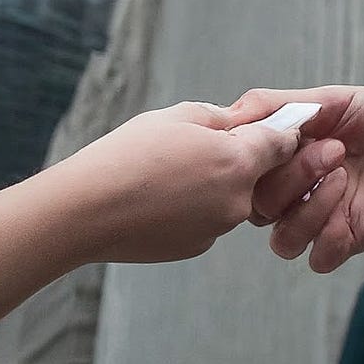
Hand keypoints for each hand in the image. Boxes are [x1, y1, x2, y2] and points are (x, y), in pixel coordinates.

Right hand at [57, 101, 327, 264]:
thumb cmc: (126, 156)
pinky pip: (207, 218)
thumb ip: (220, 118)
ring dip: (213, 182)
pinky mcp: (194, 247)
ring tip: (168, 170)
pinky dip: (193, 206)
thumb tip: (240, 123)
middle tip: (201, 144)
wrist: (81, 213)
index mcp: (239, 162)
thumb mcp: (178, 117)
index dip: (278, 129)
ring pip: (229, 196)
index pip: (282, 142)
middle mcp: (236, 200)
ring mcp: (216, 229)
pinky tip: (159, 196)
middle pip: (256, 172)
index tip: (272, 123)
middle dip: (239, 157)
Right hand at [232, 86, 363, 272]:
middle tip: (332, 149)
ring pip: (282, 240)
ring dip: (307, 207)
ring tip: (341, 172)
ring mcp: (318, 219)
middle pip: (259, 208)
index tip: (284, 136)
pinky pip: (317, 257)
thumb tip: (231, 114)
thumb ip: (277, 105)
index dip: (254, 160)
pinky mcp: (345, 240)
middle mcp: (294, 194)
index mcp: (280, 162)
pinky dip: (327, 233)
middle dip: (291, 177)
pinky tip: (347, 199)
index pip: (242, 175)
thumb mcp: (327, 99)